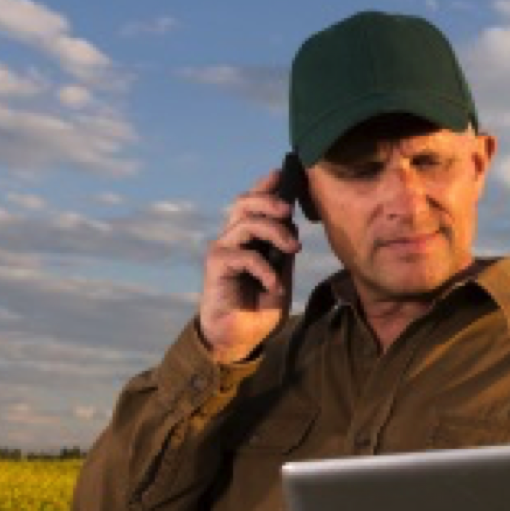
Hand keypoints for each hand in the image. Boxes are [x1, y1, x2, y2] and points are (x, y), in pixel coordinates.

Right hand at [197, 169, 302, 363]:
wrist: (239, 337)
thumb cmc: (258, 305)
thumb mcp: (281, 275)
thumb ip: (283, 252)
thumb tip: (292, 226)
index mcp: (249, 236)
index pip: (253, 202)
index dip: (265, 185)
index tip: (282, 174)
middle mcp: (233, 238)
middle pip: (245, 202)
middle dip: (270, 200)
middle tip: (289, 212)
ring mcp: (223, 250)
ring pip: (246, 223)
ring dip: (274, 232)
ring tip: (292, 249)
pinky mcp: (216, 266)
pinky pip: (245, 256)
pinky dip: (265, 269)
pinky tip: (273, 285)